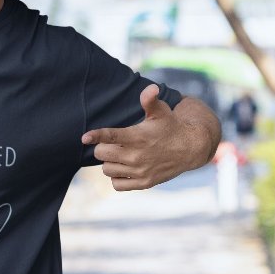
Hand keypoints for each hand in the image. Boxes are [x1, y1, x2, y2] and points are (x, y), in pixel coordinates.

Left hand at [81, 84, 197, 191]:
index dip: (95, 136)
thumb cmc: (170, 126)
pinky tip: (123, 168)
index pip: (110, 136)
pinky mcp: (144, 183)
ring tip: (119, 155)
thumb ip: (150, 100)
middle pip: (102, 154)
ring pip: (107, 169)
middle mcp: (137, 156)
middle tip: (112, 144)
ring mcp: (140, 172)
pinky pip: (117, 185)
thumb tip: (151, 88)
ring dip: (109, 162)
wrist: (190, 148)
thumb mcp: (161, 111)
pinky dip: (116, 178)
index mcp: (138, 137)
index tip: (84, 138)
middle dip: (102, 147)